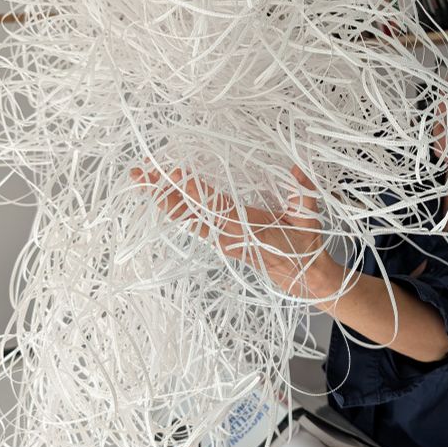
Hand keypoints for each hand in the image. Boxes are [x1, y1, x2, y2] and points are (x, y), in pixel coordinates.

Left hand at [129, 163, 339, 299]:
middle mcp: (227, 236)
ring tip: (142, 179)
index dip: (194, 191)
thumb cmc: (304, 246)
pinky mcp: (218, 241)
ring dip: (163, 198)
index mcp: (247, 228)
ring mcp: (220, 240)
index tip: (174, 176)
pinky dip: (175, 208)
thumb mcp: (308, 219)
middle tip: (140, 172)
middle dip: (163, 192)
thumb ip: (302, 195)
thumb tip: (297, 167)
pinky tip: (161, 195)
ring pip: (186, 218)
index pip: (214, 207)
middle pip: (189, 213)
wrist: (302, 279)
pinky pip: (192, 223)